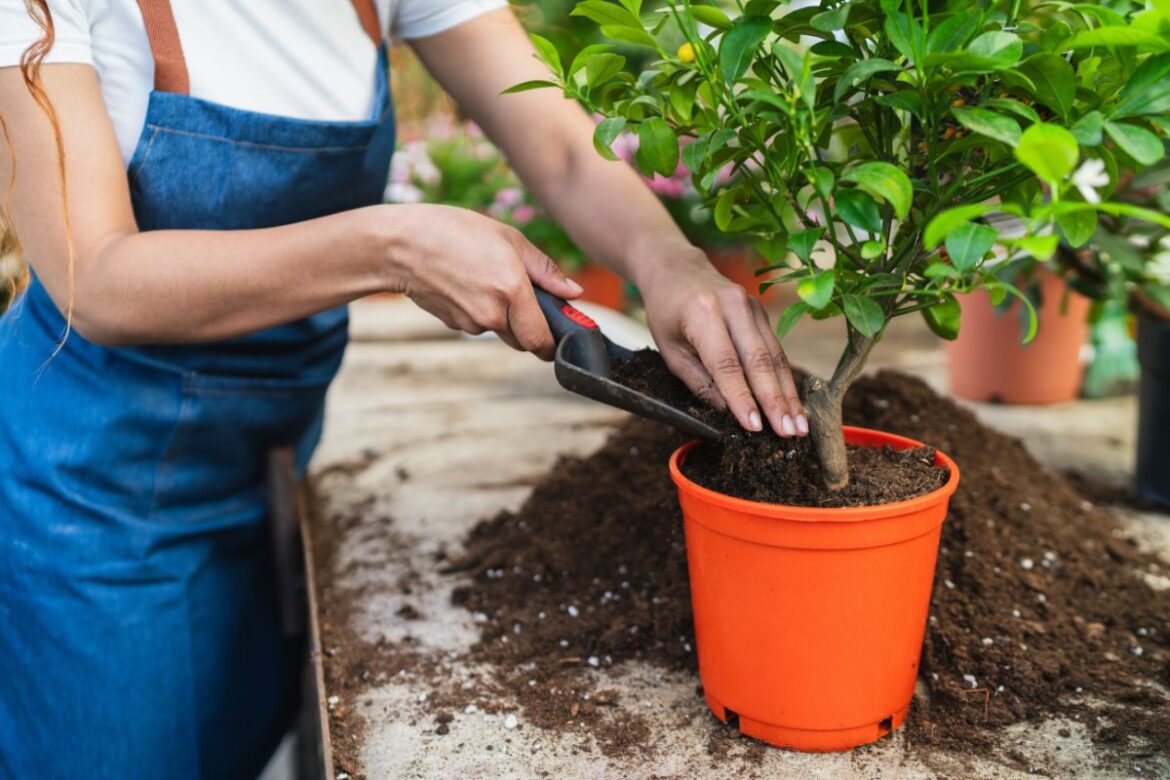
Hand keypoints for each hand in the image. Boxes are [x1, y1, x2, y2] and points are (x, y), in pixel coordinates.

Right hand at [383, 204, 581, 359]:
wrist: (400, 245)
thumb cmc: (455, 232)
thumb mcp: (508, 239)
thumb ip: (545, 271)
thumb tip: (573, 293)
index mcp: (512, 291)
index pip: (540, 341)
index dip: (552, 344)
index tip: (557, 337)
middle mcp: (492, 314)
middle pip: (523, 340)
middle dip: (529, 326)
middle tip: (522, 297)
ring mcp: (470, 323)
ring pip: (499, 330)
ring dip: (502, 315)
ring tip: (485, 277)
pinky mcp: (453, 324)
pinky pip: (477, 323)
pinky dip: (479, 310)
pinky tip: (466, 283)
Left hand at [639, 250, 806, 436]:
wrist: (676, 268)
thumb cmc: (666, 312)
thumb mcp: (670, 349)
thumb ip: (698, 380)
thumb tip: (726, 413)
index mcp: (702, 313)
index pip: (726, 364)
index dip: (742, 397)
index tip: (755, 427)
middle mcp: (733, 306)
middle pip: (759, 360)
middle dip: (776, 401)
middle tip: (790, 432)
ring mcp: (751, 306)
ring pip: (774, 356)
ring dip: (788, 394)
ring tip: (799, 426)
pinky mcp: (761, 311)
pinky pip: (775, 349)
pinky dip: (784, 379)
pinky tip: (793, 403)